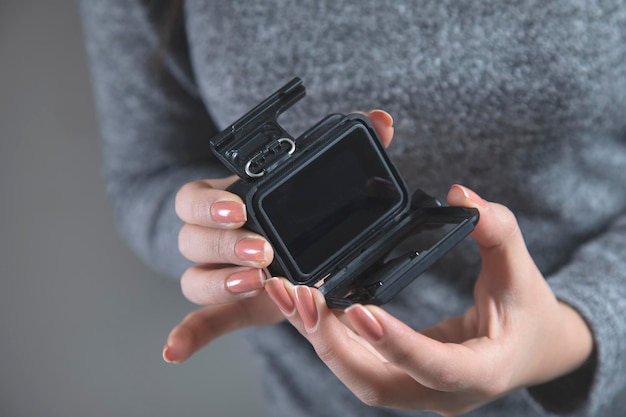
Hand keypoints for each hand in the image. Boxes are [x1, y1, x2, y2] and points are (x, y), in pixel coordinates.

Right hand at [163, 110, 394, 362]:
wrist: (278, 242)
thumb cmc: (288, 207)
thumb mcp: (312, 180)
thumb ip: (345, 148)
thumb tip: (381, 122)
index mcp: (222, 202)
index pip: (193, 198)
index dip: (208, 204)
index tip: (238, 208)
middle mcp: (211, 239)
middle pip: (191, 240)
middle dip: (225, 245)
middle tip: (261, 250)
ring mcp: (218, 274)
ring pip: (194, 278)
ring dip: (219, 283)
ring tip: (257, 284)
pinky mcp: (231, 306)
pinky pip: (202, 319)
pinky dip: (187, 335)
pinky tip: (175, 351)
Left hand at [264, 185, 593, 415]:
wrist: (531, 350)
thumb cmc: (528, 314)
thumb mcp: (522, 272)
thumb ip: (498, 232)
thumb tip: (461, 196)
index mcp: (481, 371)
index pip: (434, 367)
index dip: (395, 343)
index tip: (357, 310)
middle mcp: (442, 392)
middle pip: (374, 382)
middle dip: (332, 343)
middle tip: (301, 297)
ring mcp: (417, 389)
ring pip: (356, 375)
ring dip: (319, 337)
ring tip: (288, 294)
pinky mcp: (399, 376)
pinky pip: (356, 361)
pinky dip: (327, 334)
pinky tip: (305, 303)